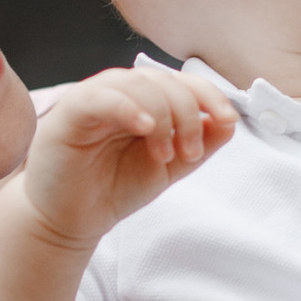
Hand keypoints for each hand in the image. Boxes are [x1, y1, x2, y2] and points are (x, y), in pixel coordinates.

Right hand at [21, 66, 235, 249]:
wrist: (71, 220)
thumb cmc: (114, 188)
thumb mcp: (169, 167)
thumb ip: (199, 144)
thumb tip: (229, 122)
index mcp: (145, 100)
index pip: (182, 82)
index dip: (210, 95)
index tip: (228, 120)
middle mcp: (121, 92)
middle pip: (164, 80)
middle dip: (188, 113)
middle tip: (191, 153)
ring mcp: (95, 98)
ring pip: (138, 84)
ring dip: (163, 116)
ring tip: (165, 155)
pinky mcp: (70, 112)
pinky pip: (102, 97)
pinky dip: (129, 108)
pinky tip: (146, 129)